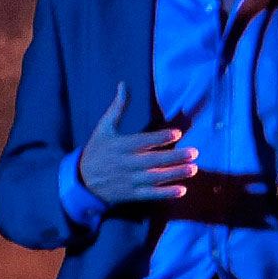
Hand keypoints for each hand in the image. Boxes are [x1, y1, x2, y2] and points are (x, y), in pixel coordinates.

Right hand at [79, 86, 194, 206]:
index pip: (143, 141)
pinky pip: (150, 194)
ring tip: (193, 169)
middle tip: (194, 153)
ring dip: (175, 174)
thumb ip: (118, 107)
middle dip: (174, 157)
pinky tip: (182, 190)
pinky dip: (165, 193)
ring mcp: (129, 179)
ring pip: (155, 177)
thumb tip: (123, 84)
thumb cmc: (97, 149)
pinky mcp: (131, 193)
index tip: (177, 133)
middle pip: (153, 159)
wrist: (82, 179)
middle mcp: (125, 163)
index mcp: (120, 145)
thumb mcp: (104, 127)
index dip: (160, 137)